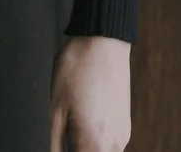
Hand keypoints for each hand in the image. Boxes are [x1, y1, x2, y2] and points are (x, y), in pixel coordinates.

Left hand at [49, 33, 131, 151]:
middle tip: (64, 135)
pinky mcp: (125, 125)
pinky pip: (109, 145)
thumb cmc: (77, 69)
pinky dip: (96, 142)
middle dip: (77, 150)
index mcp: (95, 145)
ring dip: (87, 148)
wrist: (103, 40)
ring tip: (71, 128)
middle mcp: (114, 145)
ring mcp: (123, 135)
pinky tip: (83, 122)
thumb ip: (54, 143)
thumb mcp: (55, 108)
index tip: (59, 144)